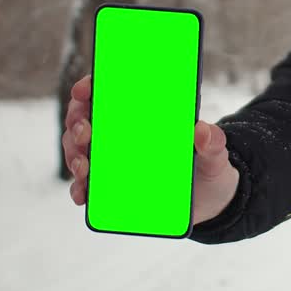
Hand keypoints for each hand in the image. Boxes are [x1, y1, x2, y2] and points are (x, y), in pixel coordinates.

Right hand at [62, 74, 239, 224]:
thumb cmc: (208, 168)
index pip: (108, 93)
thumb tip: (202, 130)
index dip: (90, 87)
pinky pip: (87, 185)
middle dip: (76, 122)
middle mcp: (121, 135)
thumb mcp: (215, 155)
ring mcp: (113, 160)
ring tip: (84, 166)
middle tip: (84, 132)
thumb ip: (214, 143)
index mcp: (143, 117)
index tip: (84, 91)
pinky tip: (82, 193)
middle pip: (85, 119)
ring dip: (74, 155)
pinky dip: (80, 188)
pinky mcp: (111, 188)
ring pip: (79, 150)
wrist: (210, 202)